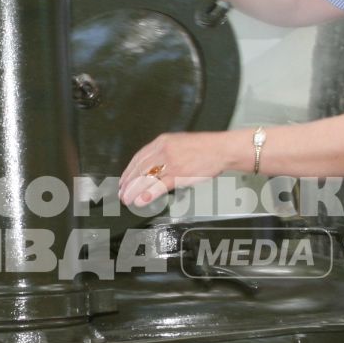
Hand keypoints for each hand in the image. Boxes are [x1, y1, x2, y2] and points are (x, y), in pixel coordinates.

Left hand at [117, 130, 243, 207]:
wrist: (221, 149)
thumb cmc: (204, 149)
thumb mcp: (179, 143)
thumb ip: (164, 153)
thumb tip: (152, 167)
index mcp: (162, 142)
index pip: (138, 158)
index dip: (128, 171)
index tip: (123, 181)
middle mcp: (163, 150)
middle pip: (139, 168)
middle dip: (128, 183)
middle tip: (122, 194)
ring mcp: (171, 162)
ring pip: (146, 178)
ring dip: (134, 191)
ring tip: (127, 200)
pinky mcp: (179, 174)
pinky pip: (159, 185)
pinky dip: (148, 194)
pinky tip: (141, 201)